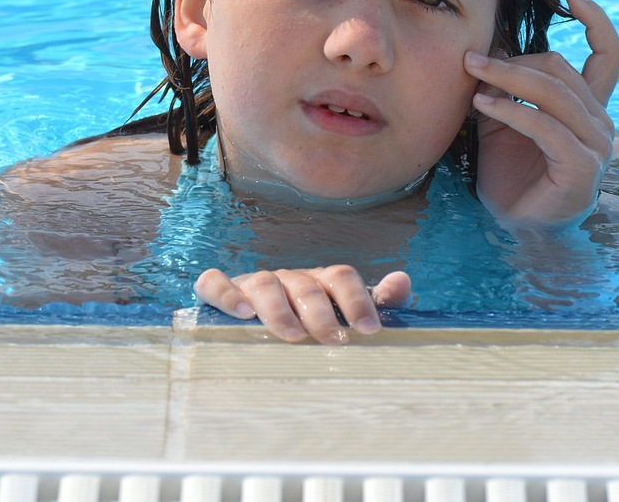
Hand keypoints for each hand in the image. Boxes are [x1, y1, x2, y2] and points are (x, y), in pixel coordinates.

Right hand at [194, 265, 411, 343]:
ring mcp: (254, 283)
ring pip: (265, 284)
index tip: (369, 330)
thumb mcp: (344, 316)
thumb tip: (402, 280)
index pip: (341, 276)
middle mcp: (289, 278)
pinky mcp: (223, 292)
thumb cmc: (308, 325)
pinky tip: (242, 314)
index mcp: (319, 282)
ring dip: (280, 310)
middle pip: (306, 284)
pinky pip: (216, 283)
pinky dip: (226, 294)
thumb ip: (376, 301)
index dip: (357, 300)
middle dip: (322, 313)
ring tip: (292, 337)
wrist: (254, 325)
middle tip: (335, 341)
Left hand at [465, 0, 618, 223]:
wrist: (516, 227)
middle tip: (471, 57)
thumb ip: (503, 85)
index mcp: (589, 108)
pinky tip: (482, 105)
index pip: (610, 56)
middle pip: (561, 69)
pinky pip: (546, 127)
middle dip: (513, 59)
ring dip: (507, 78)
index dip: (597, 21)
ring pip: (554, 92)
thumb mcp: (502, 119)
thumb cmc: (512, 173)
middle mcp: (600, 123)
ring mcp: (596, 147)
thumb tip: (491, 43)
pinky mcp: (581, 168)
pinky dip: (512, 111)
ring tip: (472, 72)